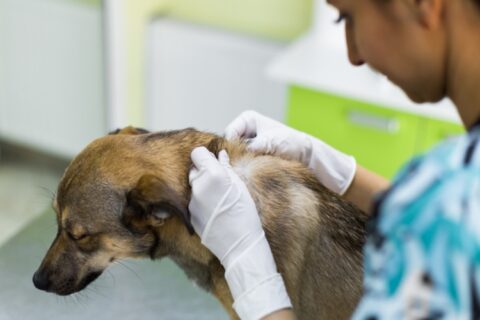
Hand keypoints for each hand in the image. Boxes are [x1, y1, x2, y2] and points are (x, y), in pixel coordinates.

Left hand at [189, 147, 291, 319]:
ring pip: (192, 185)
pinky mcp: (189, 214)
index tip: (212, 163)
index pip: (197, 153)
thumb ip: (227, 168)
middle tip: (218, 183)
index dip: (205, 157)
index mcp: (213, 175)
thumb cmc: (246, 213)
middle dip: (203, 172)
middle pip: (193, 169)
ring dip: (201, 187)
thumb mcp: (240, 187)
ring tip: (217, 199)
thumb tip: (220, 154)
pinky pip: (192, 201)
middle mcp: (198, 186)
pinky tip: (213, 211)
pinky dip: (200, 201)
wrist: (240, 244)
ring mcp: (191, 201)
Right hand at [225, 110, 355, 194]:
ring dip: (242, 163)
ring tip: (252, 169)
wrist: (307, 154)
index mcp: (247, 119)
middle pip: (230, 145)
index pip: (229, 133)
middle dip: (235, 155)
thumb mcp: (271, 142)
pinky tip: (254, 172)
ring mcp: (248, 143)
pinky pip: (243, 162)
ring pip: (235, 155)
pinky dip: (247, 167)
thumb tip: (237, 158)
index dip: (231, 146)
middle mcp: (245, 130)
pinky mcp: (252, 155)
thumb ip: (252, 147)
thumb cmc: (292, 142)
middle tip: (245, 166)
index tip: (239, 158)